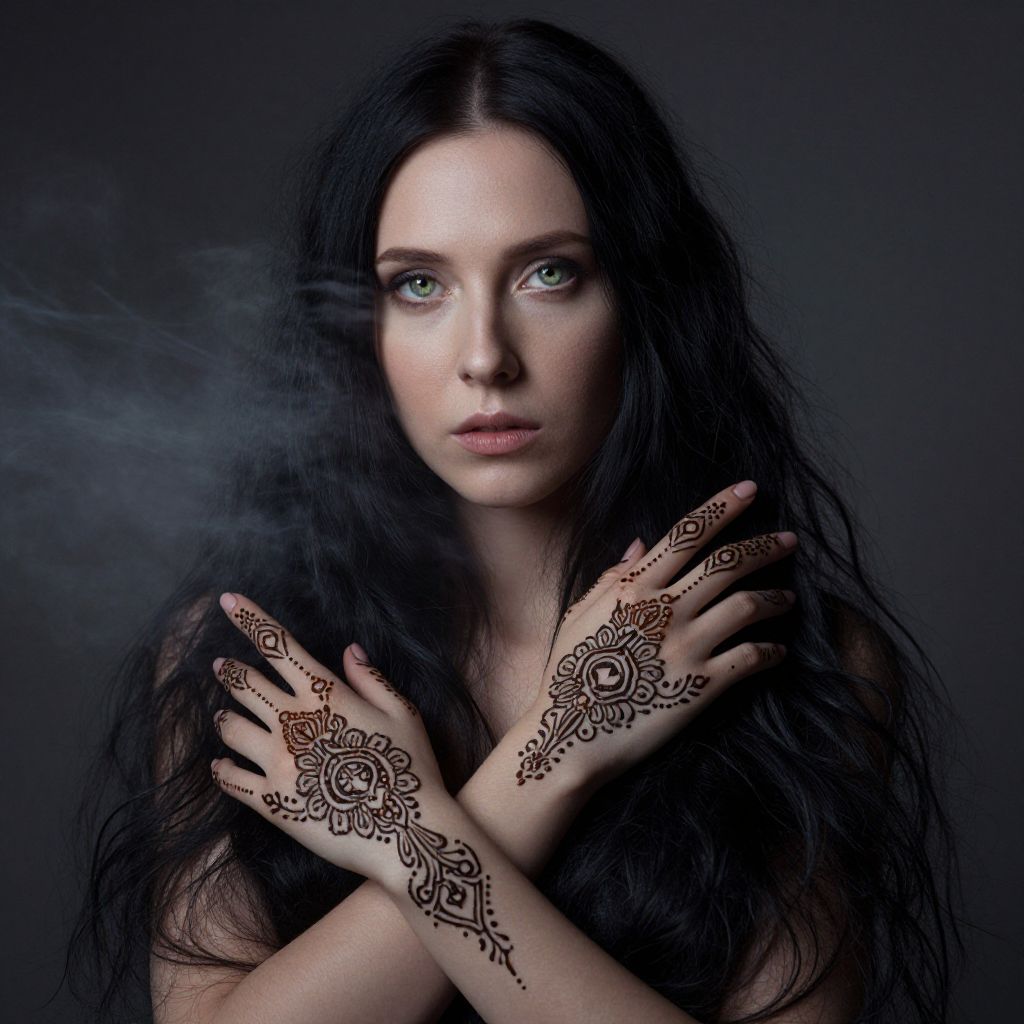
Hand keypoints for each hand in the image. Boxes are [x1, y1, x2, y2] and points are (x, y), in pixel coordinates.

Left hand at [210, 593, 444, 885]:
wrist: (405, 833)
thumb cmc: (411, 769)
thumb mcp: (403, 713)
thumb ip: (371, 679)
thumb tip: (349, 650)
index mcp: (326, 694)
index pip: (278, 644)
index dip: (249, 618)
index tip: (226, 600)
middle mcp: (294, 722)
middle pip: (244, 683)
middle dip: (229, 670)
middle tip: (221, 666)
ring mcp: (278, 762)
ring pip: (229, 727)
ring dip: (223, 717)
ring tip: (222, 717)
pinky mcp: (270, 801)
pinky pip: (230, 778)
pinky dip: (220, 768)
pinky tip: (220, 765)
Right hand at [515, 480, 796, 788]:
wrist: (571, 737)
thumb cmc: (569, 674)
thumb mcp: (580, 615)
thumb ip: (613, 577)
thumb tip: (643, 544)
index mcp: (634, 588)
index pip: (687, 534)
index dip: (722, 507)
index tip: (750, 489)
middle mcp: (664, 610)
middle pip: (727, 563)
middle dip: (764, 546)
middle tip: (789, 539)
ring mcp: (685, 646)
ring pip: (746, 605)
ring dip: (774, 598)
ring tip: (788, 599)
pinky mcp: (702, 686)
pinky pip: (750, 657)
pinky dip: (771, 650)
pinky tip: (778, 650)